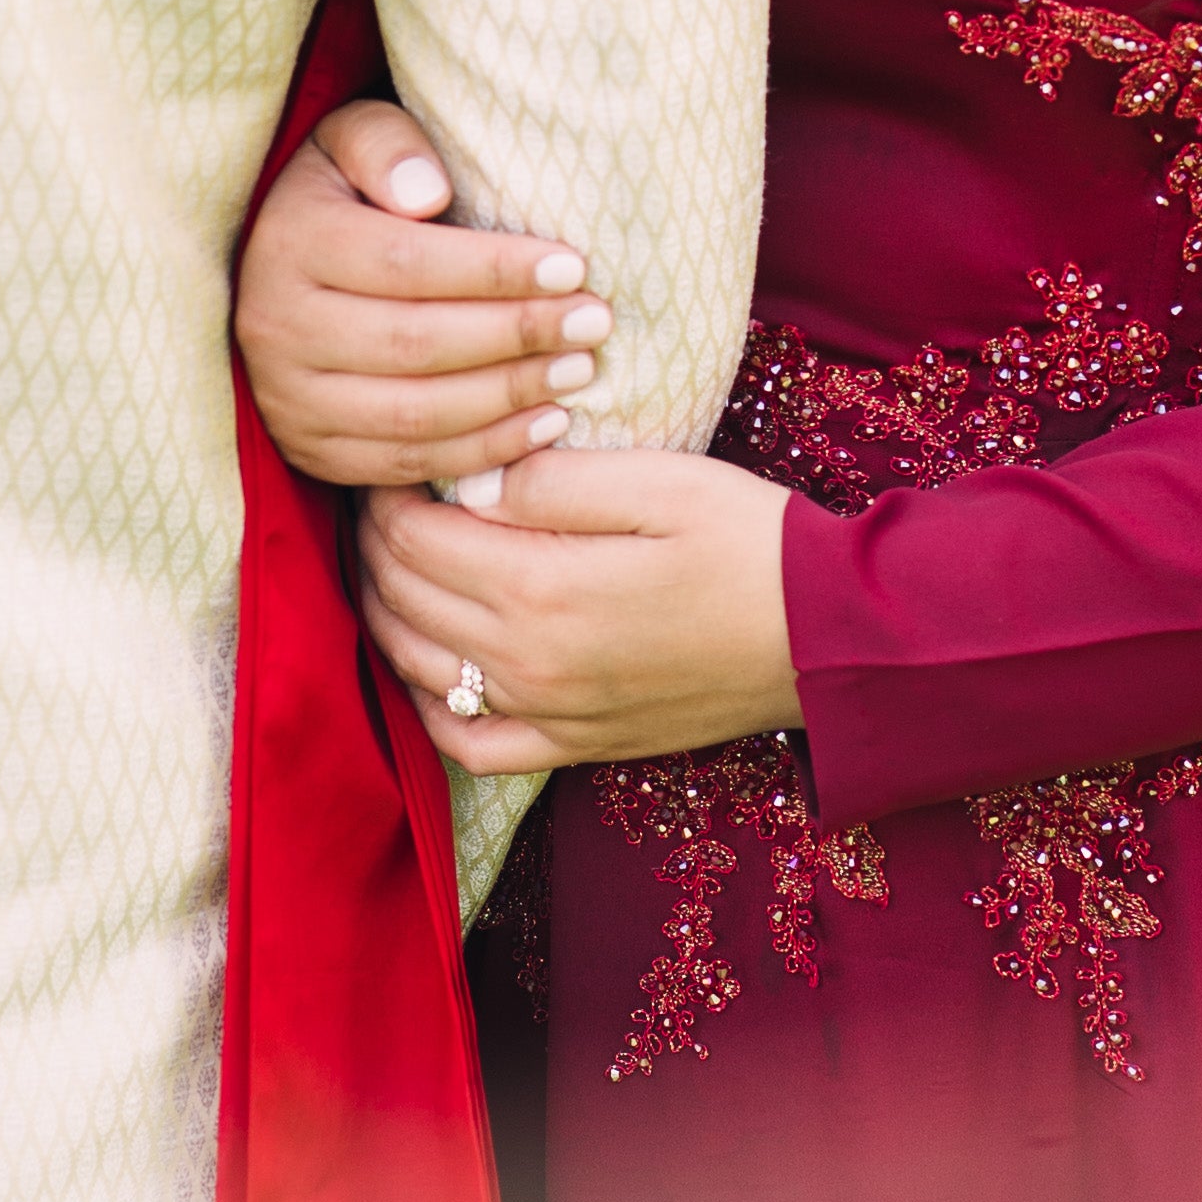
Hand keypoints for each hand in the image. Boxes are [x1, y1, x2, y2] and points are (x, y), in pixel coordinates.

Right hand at [233, 97, 616, 486]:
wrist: (271, 269)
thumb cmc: (340, 193)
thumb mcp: (349, 141)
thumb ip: (385, 146)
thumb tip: (427, 193)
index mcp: (291, 244)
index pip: (405, 263)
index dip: (493, 270)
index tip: (571, 266)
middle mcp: (278, 329)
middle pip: (415, 344)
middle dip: (517, 335)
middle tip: (592, 322)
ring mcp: (290, 401)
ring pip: (415, 414)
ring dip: (509, 397)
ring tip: (578, 370)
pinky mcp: (312, 451)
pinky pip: (406, 465)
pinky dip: (483, 452)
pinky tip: (544, 423)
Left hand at [355, 446, 797, 773]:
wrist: (825, 639)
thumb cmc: (748, 543)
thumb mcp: (657, 481)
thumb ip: (551, 482)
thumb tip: (465, 483)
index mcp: (541, 588)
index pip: (412, 535)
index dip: (388, 488)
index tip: (399, 457)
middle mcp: (528, 662)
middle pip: (401, 597)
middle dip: (375, 540)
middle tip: (388, 494)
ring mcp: (548, 713)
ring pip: (416, 667)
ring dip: (385, 608)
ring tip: (394, 558)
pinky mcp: (574, 744)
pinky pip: (468, 745)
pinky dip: (428, 706)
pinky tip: (429, 664)